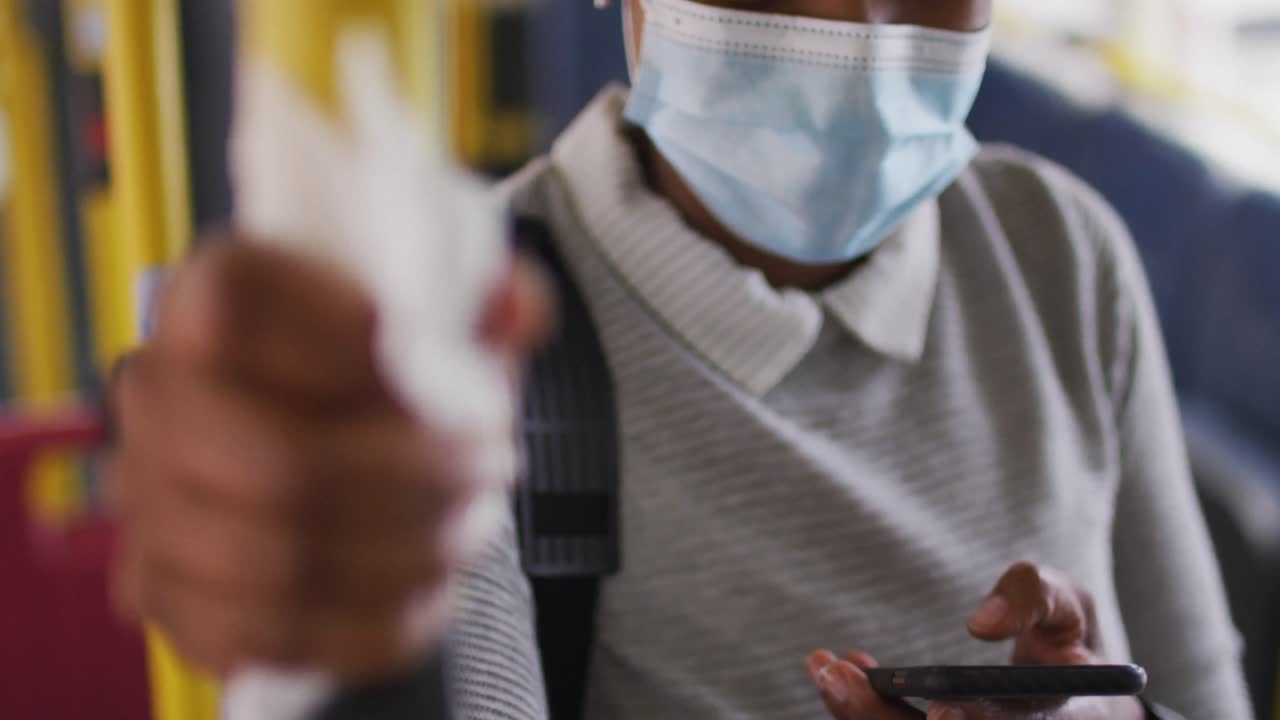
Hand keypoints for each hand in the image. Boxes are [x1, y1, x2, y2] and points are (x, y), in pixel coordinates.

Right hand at [107, 237, 549, 679]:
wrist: (313, 454)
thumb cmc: (372, 377)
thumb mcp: (436, 316)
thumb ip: (485, 299)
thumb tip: (517, 312)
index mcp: (200, 304)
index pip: (231, 304)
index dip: (337, 331)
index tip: (422, 354)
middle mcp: (158, 402)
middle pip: (277, 458)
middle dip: (415, 474)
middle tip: (488, 464)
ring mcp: (152, 508)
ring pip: (278, 558)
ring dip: (405, 548)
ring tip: (471, 523)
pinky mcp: (177, 599)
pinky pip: (273, 632)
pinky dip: (372, 619)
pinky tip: (431, 587)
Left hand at [806, 562, 1144, 719]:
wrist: (1065, 681)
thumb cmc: (1065, 636)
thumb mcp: (1067, 603)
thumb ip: (1033, 598)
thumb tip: (982, 623)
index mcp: (1074, 719)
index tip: (937, 709)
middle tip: (836, 677)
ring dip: (863, 715)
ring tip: (826, 668)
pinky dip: (868, 711)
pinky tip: (840, 676)